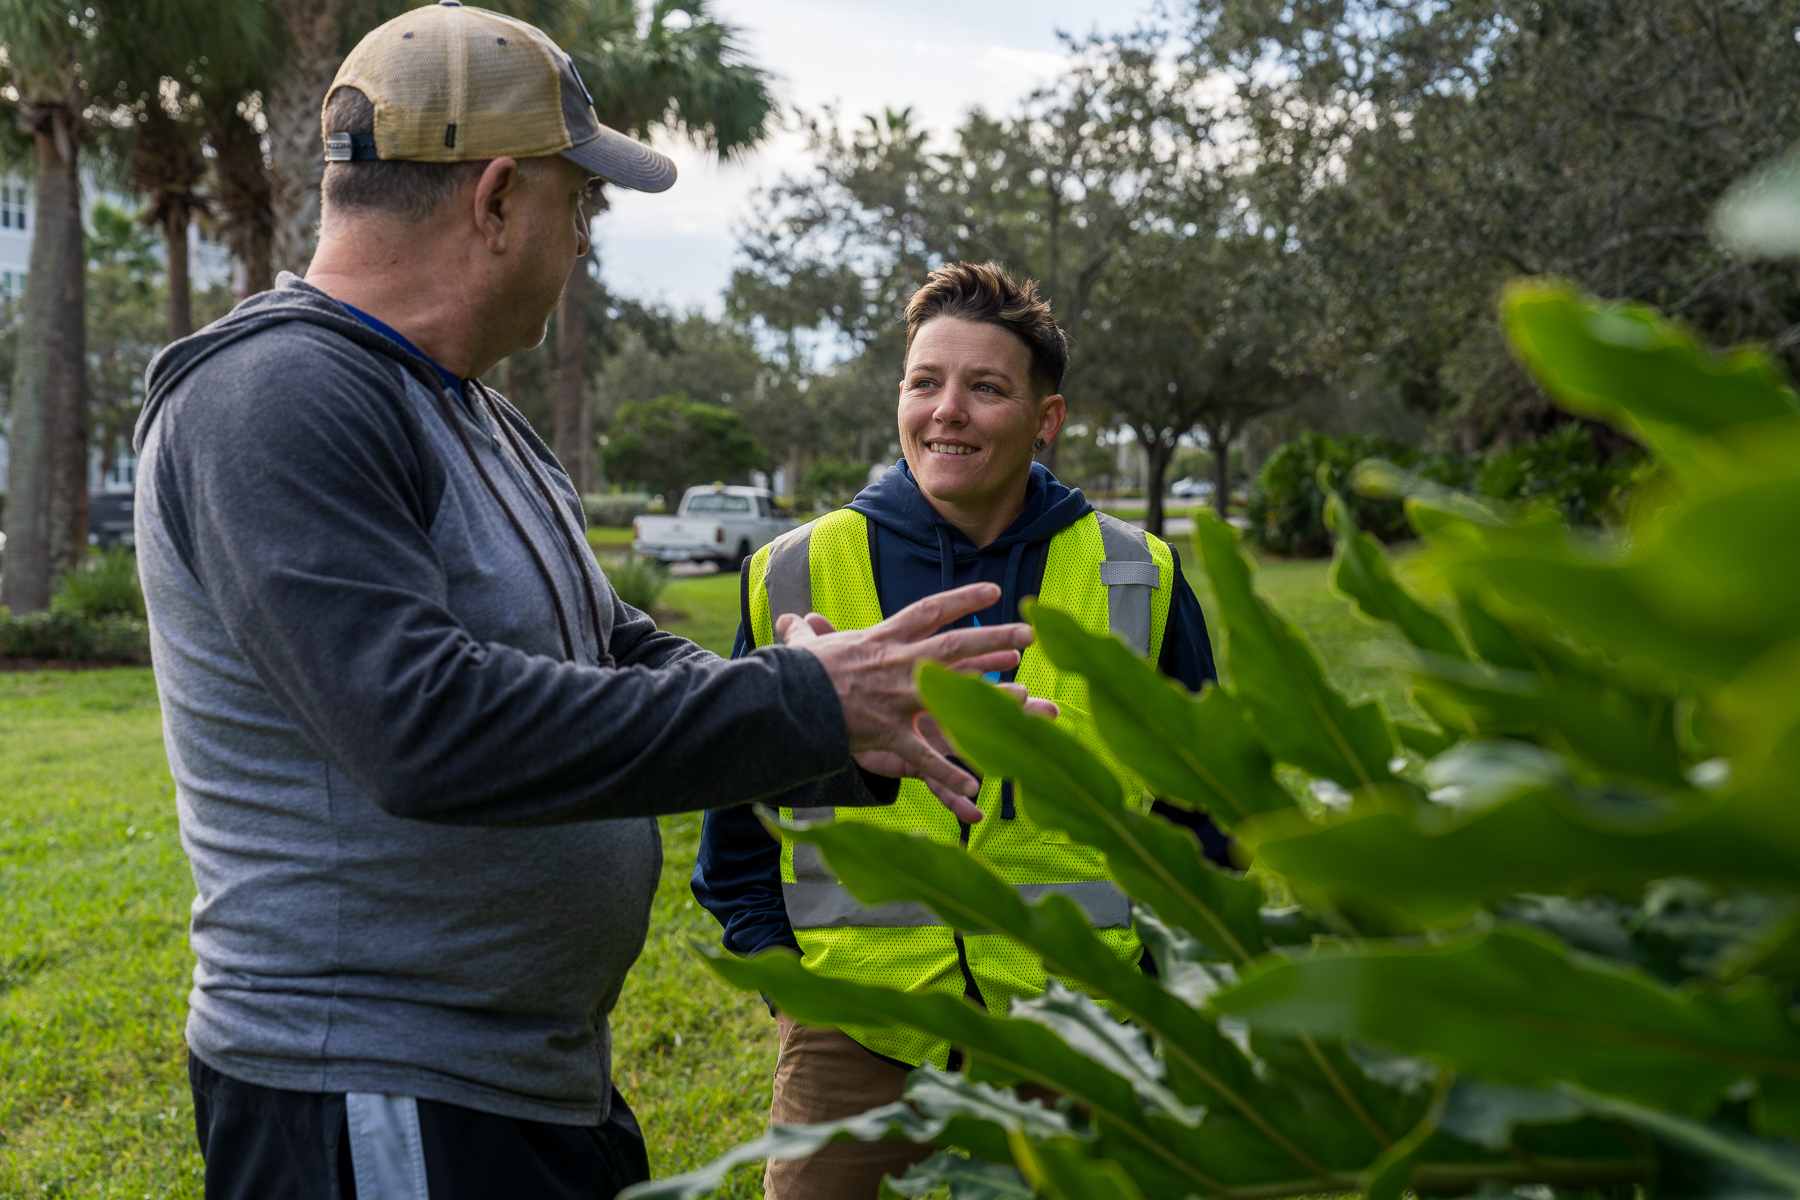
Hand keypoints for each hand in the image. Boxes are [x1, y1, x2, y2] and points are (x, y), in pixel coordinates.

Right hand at [777, 584, 1048, 821]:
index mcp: (883, 639)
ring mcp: (897, 699)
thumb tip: (789, 621)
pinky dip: (948, 774)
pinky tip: (974, 787)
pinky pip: (924, 757)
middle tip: (1028, 634)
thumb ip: (806, 634)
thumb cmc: (795, 675)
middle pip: (955, 646)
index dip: (962, 599)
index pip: (930, 611)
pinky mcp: (888, 733)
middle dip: (995, 638)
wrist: (783, 703)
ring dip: (989, 692)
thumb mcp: (804, 648)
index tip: (992, 590)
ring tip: (1024, 691)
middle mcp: (897, 664)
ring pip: (953, 692)